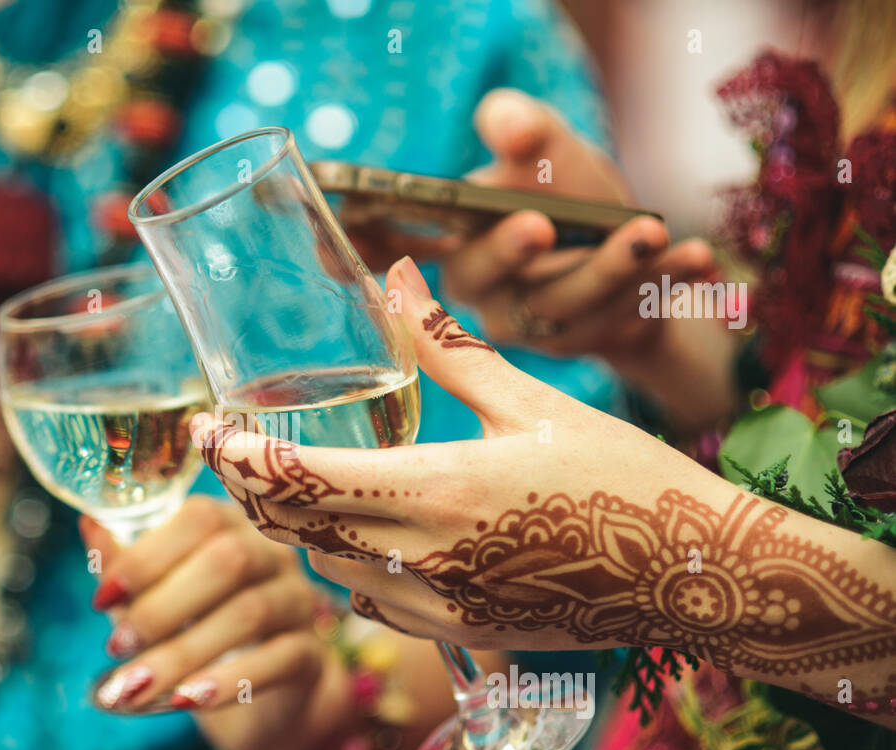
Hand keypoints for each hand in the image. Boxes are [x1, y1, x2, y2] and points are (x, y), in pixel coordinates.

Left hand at [81, 496, 351, 749]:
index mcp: (232, 525)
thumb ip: (125, 566)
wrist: (253, 702)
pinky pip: (278, 660)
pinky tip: (186, 701)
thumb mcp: (151, 601)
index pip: (200, 517)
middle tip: (117, 646)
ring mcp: (298, 601)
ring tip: (135, 686)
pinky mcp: (310, 654)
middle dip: (163, 606)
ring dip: (183, 652)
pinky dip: (228, 681)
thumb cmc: (194, 633)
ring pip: (249, 612)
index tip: (103, 596)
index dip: (149, 553)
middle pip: (229, 560)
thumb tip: (89, 525)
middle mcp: (272, 554)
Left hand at [193, 257, 895, 726]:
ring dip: (298, 527)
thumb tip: (399, 277)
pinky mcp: (458, 635)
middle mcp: (424, 558)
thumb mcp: (532, 401)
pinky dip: (345, 565)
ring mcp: (438, 607)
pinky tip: (367, 533)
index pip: (295, 478)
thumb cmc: (625, 476)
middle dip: (250, 489)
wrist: (695, 576)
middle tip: (236, 450)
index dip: (234, 455)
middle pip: (290, 528)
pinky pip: (367, 602)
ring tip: (302, 482)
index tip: (205, 429)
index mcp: (439, 487)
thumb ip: (449, 346)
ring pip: (323, 568)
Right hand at [346, 89, 714, 364]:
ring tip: (652, 229)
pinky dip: (675, 284)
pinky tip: (706, 262)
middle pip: (488, 282)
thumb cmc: (574, 197)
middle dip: (514, 254)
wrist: (641, 257)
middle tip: (539, 223)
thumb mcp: (553, 154)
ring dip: (614, 267)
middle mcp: (490, 296)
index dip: (358, 253)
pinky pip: (636, 315)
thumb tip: (504, 118)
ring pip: (568, 305)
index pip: (395, 250)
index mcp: (458, 250)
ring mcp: (546, 326)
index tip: (334, 250)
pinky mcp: (601, 340)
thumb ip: (528, 132)